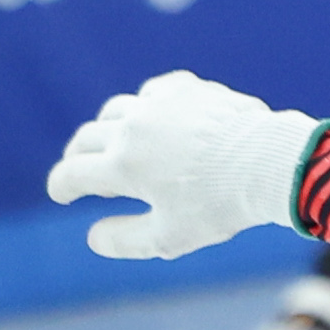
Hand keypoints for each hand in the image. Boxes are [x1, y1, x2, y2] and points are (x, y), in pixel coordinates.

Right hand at [45, 72, 320, 258]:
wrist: (268, 164)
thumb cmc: (220, 206)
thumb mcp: (169, 238)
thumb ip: (124, 239)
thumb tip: (92, 237)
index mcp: (122, 166)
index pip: (72, 174)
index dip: (61, 186)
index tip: (61, 193)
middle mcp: (132, 129)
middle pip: (86, 138)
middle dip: (78, 156)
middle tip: (81, 169)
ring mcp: (158, 105)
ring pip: (116, 110)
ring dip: (107, 128)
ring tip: (114, 142)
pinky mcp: (187, 90)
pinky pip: (154, 92)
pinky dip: (146, 105)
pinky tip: (152, 115)